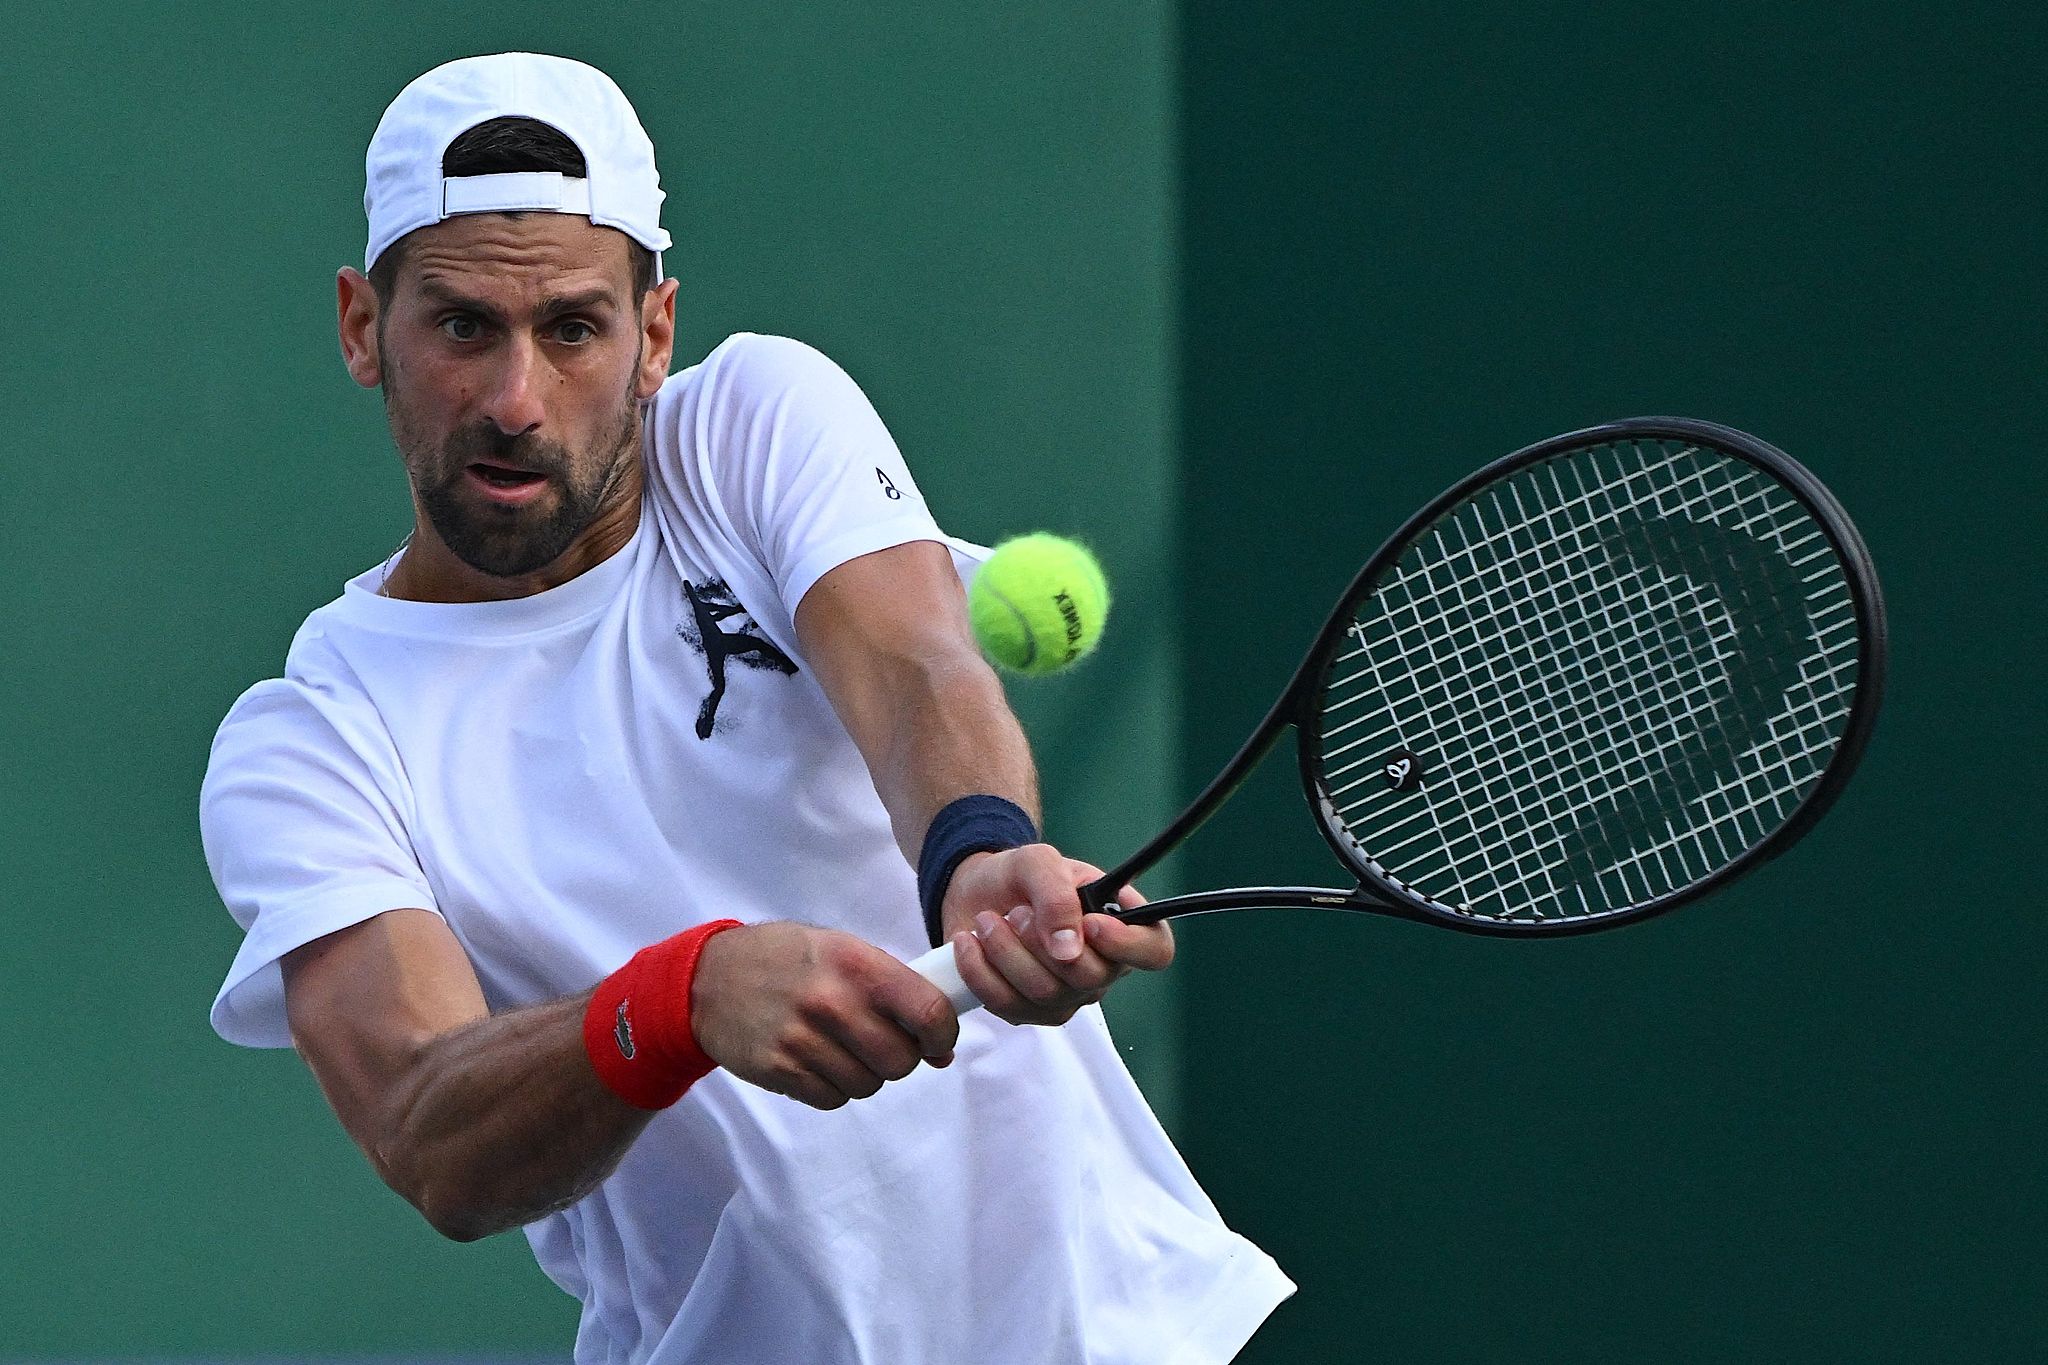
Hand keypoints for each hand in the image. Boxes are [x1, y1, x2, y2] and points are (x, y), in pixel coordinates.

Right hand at [690, 922, 958, 1109]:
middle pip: (901, 1061)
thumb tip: (942, 1050)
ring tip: (843, 1047)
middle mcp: (831, 1001)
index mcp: (856, 963)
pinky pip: (833, 1098)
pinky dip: (834, 1087)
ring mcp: (802, 1039)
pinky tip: (818, 1060)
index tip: (936, 1040)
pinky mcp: (779, 1070)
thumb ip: (895, 991)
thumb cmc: (787, 960)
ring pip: (868, 1084)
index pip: (928, 1013)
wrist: (709, 978)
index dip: (942, 1034)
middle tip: (882, 1042)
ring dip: (866, 1073)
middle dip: (901, 1058)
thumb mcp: (842, 950)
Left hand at [940, 845, 1175, 1025]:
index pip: (1154, 951)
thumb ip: (1057, 894)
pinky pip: (1008, 1005)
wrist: (977, 893)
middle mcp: (1102, 968)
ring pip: (1045, 994)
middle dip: (1042, 942)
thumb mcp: (1038, 862)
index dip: (1128, 945)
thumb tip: (1070, 948)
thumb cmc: (1020, 876)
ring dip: (1006, 952)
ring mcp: (1066, 997)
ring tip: (988, 921)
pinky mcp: (1028, 1012)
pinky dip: (980, 972)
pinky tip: (970, 944)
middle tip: (1018, 913)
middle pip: (1091, 978)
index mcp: (1121, 926)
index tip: (1089, 924)